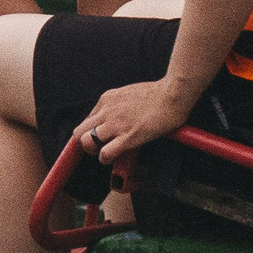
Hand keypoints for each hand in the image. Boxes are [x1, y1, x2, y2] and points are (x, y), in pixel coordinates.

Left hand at [73, 78, 196, 167]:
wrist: (173, 94)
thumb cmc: (158, 93)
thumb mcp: (128, 92)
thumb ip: (118, 104)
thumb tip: (117, 116)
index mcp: (107, 99)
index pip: (87, 119)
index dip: (91, 132)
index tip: (98, 138)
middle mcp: (107, 111)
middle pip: (79, 131)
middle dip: (85, 142)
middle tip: (98, 147)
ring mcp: (116, 124)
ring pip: (87, 143)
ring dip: (94, 152)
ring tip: (106, 153)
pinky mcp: (128, 137)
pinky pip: (105, 153)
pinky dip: (105, 159)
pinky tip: (113, 158)